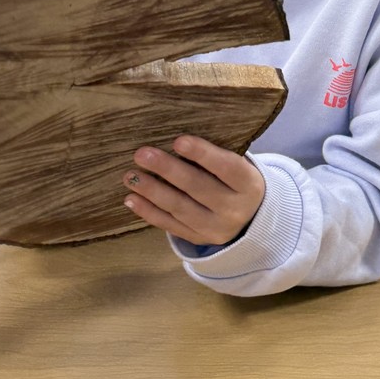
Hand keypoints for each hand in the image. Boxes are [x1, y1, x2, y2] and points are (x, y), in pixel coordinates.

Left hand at [123, 135, 264, 246]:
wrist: (250, 218)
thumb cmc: (235, 179)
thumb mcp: (238, 166)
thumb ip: (215, 155)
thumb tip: (175, 139)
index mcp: (248, 184)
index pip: (227, 167)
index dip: (203, 154)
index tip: (178, 141)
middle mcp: (234, 209)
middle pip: (198, 188)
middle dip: (168, 170)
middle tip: (142, 154)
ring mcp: (215, 228)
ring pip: (180, 208)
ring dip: (152, 191)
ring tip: (130, 176)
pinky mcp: (198, 239)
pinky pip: (170, 225)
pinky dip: (149, 212)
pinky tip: (131, 199)